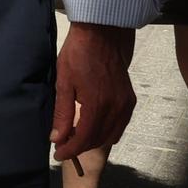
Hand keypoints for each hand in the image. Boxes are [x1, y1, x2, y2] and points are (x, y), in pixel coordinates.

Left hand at [51, 23, 135, 160]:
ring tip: (76, 137)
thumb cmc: (78, 54)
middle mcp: (115, 107)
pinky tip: (94, 127)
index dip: (70, 150)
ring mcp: (126, 104)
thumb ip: (62, 113)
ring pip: (111, 135)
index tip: (58, 153)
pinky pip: (121, 125)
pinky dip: (108, 131)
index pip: (84, 138)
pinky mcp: (130, 99)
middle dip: (79, 146)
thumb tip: (57, 138)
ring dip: (93, 140)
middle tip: (63, 145)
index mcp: (97, 104)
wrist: (101, 34)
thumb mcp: (63, 83)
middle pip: (98, 139)